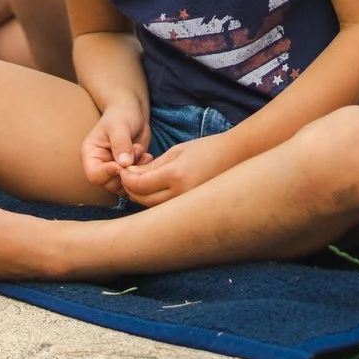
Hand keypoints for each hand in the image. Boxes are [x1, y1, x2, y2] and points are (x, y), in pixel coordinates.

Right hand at [80, 100, 148, 195]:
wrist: (133, 112)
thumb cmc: (121, 114)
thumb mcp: (120, 126)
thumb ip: (121, 144)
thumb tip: (123, 164)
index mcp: (90, 155)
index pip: (94, 176)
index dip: (109, 173)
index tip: (123, 163)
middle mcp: (100, 165)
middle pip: (109, 185)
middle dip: (126, 172)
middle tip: (135, 152)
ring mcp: (114, 169)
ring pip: (123, 186)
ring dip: (136, 172)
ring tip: (141, 152)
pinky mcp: (127, 170)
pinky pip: (135, 181)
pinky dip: (143, 172)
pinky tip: (147, 156)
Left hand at [119, 130, 242, 208]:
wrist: (236, 157)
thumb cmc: (206, 149)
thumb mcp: (176, 152)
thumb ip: (152, 166)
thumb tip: (130, 176)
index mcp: (176, 176)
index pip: (139, 185)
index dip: (126, 179)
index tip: (123, 170)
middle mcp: (181, 194)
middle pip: (143, 200)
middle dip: (131, 189)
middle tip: (128, 177)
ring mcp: (188, 204)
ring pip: (152, 208)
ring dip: (142, 197)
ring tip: (141, 182)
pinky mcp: (192, 209)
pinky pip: (166, 210)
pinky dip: (155, 202)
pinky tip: (156, 190)